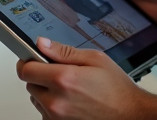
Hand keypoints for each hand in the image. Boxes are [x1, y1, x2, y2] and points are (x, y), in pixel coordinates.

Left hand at [17, 37, 153, 119]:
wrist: (130, 114)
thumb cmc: (116, 89)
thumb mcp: (94, 59)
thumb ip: (63, 51)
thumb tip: (42, 43)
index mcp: (63, 79)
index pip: (26, 69)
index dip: (28, 61)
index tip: (33, 58)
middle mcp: (56, 101)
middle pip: (30, 84)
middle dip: (40, 76)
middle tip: (60, 73)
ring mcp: (56, 118)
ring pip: (36, 99)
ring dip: (46, 92)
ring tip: (69, 89)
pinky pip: (45, 113)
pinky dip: (52, 107)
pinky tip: (70, 102)